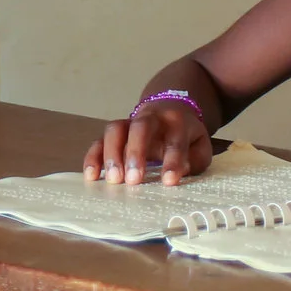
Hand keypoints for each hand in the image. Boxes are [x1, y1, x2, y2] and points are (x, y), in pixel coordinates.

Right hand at [84, 100, 214, 186]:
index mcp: (177, 122)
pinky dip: (93, 157)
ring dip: (112, 154)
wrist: (170, 109)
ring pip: (115, 130)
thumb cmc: (185, 136)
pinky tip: (91, 175)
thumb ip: (194, 160)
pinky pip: (99, 140)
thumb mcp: (199, 146)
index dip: (172, 160)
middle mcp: (151, 118)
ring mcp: (130, 122)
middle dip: (136, 152)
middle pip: (140, 127)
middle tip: (133, 179)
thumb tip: (180, 171)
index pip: (175, 140)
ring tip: (113, 180)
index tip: (169, 181)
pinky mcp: (115, 132)